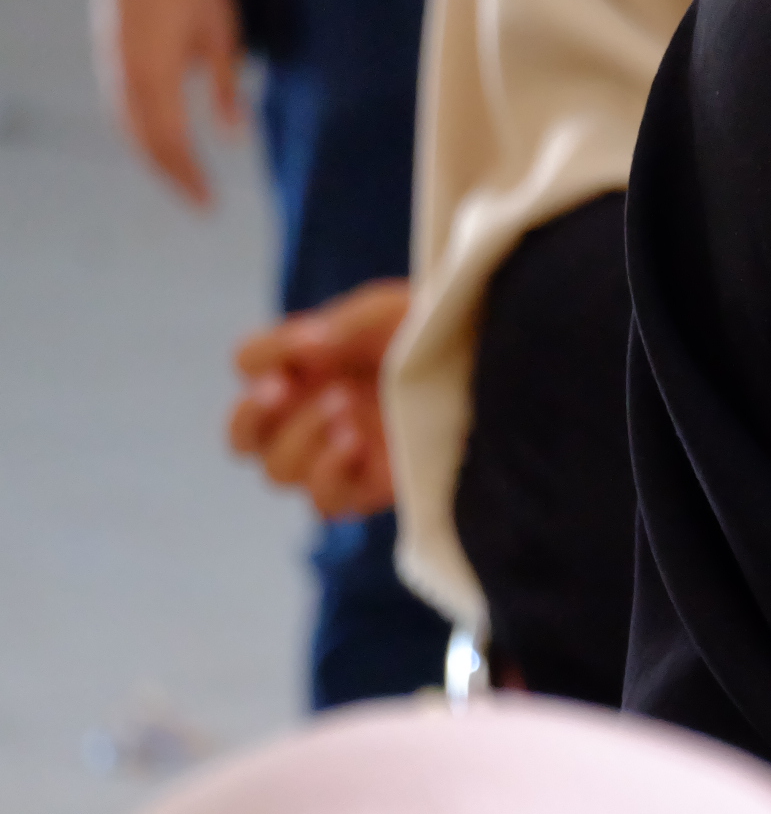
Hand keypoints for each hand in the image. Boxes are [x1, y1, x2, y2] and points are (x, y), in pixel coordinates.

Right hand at [93, 0, 244, 206]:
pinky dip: (138, 131)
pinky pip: (120, 106)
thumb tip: (236, 133)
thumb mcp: (222, 32)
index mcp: (155, 74)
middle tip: (200, 201)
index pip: (171, 142)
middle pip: (144, 142)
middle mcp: (125, 75)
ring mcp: (111, 63)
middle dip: (172, 175)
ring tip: (181, 178)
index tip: (209, 203)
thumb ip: (226, 85)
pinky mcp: (108, 52)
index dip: (189, 177)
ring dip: (152, 156)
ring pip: (126, 126)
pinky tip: (156, 140)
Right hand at [229, 280, 412, 517]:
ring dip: (299, 437)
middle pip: (242, 436)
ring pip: (277, 472)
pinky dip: (328, 473)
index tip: (312, 337)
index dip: (266, 353)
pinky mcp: (370, 487)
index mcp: (307, 366)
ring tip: (345, 406)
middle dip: (252, 412)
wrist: (487, 366)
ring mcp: (337, 455)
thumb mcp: (389, 311)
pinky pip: (325, 502)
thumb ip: (345, 321)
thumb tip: (312, 347)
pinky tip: (357, 441)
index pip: (249, 364)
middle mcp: (312, 414)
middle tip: (284, 387)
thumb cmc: (434, 336)